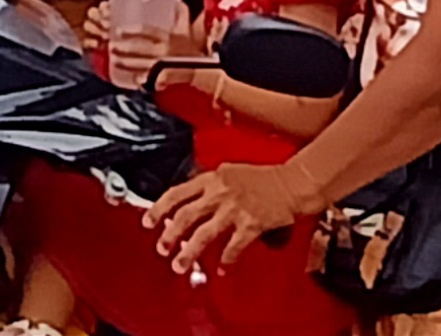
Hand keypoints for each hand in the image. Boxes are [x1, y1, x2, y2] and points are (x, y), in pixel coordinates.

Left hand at [97, 4, 197, 90]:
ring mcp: (164, 67)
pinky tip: (130, 78)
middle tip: (111, 46)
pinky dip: (139, 80)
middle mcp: (164, 51)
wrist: (202, 69)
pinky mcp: (165, 80)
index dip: (131, 30)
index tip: (119, 30)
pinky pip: (149, 80)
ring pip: (141, 65)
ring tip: (114, 60)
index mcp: (168, 37)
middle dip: (124, 49)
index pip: (146, 31)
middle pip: (140, 49)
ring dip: (125, 64)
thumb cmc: (190, 46)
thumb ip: (180, 12)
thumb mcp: (186, 27)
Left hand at [146, 160, 311, 279]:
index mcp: (211, 178)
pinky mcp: (251, 224)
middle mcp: (219, 192)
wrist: (292, 182)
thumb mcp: (229, 171)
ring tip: (180, 265)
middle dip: (170, 234)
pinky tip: (222, 269)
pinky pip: (233, 246)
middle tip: (161, 248)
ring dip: (190, 252)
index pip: (176, 193)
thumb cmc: (264, 177)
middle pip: (186, 215)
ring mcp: (235, 209)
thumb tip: (191, 197)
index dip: (159, 208)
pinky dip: (226, 260)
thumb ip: (209, 184)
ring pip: (204, 234)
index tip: (148, 222)